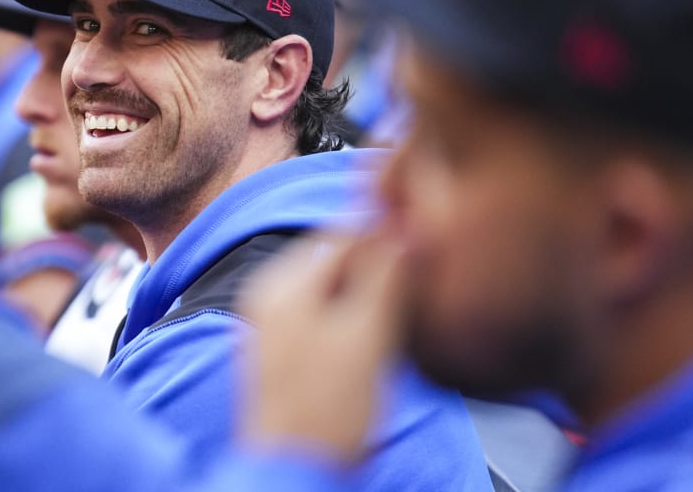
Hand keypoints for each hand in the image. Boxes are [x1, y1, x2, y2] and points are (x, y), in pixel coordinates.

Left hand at [237, 233, 408, 462]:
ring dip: (369, 299)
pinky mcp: (284, 352)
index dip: (388, 237)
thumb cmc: (328, 412)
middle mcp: (269, 296)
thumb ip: (383, 276)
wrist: (296, 475)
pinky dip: (353, 322)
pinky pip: (324, 316)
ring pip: (334, 289)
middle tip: (411, 297)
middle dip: (378, 271)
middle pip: (336, 260)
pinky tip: (374, 348)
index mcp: (282, 284)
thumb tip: (403, 226)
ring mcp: (272, 325)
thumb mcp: (366, 335)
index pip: (344, 234)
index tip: (423, 252)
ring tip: (392, 330)